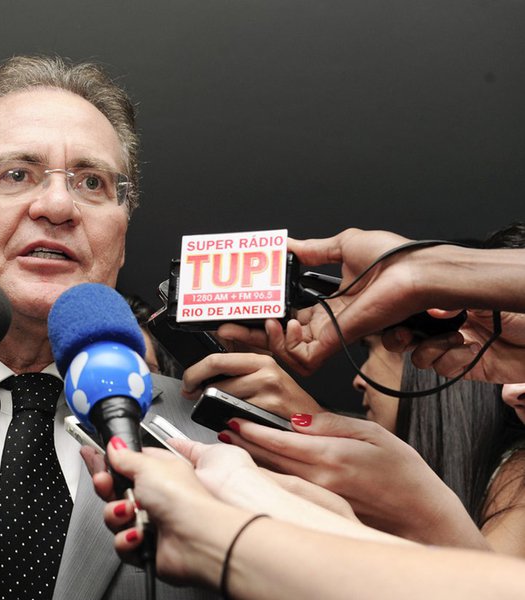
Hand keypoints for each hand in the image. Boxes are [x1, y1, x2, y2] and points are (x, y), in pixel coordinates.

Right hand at [99, 441, 247, 586]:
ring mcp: (150, 523)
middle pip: (115, 491)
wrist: (196, 538)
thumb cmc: (184, 499)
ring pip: (114, 518)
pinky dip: (127, 539)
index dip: (107, 462)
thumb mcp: (149, 466)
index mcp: (159, 473)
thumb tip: (114, 445)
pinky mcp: (146, 547)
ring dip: (117, 514)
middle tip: (106, 484)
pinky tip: (138, 534)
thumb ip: (126, 456)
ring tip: (130, 512)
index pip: (125, 465)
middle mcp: (155, 497)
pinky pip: (121, 542)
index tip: (92, 456)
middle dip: (107, 488)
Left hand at [181, 352, 324, 416]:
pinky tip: (231, 421)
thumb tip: (203, 376)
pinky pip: (235, 417)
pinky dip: (227, 420)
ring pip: (222, 399)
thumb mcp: (266, 378)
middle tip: (190, 394)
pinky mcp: (268, 412)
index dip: (194, 372)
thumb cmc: (287, 404)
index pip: (216, 359)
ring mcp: (268, 393)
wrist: (314, 424)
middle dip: (195, 389)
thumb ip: (239, 373)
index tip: (188, 380)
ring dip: (211, 406)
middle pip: (215, 380)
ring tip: (214, 408)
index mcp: (261, 360)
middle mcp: (266, 372)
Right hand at [218, 229, 436, 374]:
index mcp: (330, 304)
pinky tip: (284, 325)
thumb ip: (312, 250)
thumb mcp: (343, 246)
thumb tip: (288, 245)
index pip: (288, 318)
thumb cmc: (394, 258)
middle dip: (250, 335)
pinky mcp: (338, 340)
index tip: (242, 307)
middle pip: (281, 339)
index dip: (264, 316)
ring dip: (268, 341)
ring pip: (288, 353)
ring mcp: (332, 333)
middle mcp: (328, 322)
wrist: (417, 270)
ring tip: (265, 323)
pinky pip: (303, 358)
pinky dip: (286, 346)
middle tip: (228, 325)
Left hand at [219, 412, 485, 546]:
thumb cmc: (405, 476)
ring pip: (274, 476)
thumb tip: (298, 419)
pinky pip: (287, 492)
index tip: (234, 420)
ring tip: (231, 448)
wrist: (423, 517)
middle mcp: (320, 480)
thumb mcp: (374, 434)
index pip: (279, 440)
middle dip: (242, 444)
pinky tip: (258, 472)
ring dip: (250, 462)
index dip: (252, 429)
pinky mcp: (321, 512)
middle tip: (222, 430)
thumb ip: (332, 423)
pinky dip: (269, 479)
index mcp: (331, 456)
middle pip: (269, 459)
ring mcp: (318, 500)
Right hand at [385, 309, 524, 382]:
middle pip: (408, 336)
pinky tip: (472, 350)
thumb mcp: (487, 299)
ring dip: (432, 349)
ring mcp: (456, 348)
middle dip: (399, 338)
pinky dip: (454, 360)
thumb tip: (430, 310)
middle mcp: (449, 326)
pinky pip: (444, 368)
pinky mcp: (466, 368)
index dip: (398, 315)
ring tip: (456, 339)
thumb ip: (456, 301)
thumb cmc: (523, 314)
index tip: (392, 316)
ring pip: (421, 356)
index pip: (414, 310)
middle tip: (405, 337)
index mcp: (450, 305)